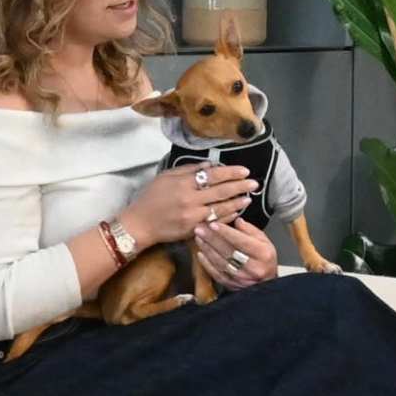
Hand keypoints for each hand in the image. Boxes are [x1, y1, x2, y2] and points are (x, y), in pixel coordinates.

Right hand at [120, 163, 254, 251]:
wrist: (140, 223)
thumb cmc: (151, 197)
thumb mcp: (166, 176)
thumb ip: (188, 170)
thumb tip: (210, 165)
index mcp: (183, 183)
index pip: (213, 175)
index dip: (231, 172)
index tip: (244, 170)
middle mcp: (190, 199)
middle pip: (221, 191)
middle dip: (240, 186)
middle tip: (255, 183)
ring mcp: (193, 216)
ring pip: (221, 208)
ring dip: (238, 202)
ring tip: (249, 197)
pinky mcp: (193, 230)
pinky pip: (215, 222)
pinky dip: (228, 216)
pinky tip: (237, 211)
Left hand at [195, 215, 279, 289]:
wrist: (266, 283)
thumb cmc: (265, 260)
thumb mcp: (265, 241)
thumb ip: (250, 230)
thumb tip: (237, 220)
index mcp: (262, 254)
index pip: (241, 241)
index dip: (226, 232)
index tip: (213, 224)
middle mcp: (252, 267)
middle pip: (229, 251)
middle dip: (212, 238)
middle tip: (200, 228)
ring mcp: (241, 278)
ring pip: (221, 262)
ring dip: (207, 249)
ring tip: (198, 237)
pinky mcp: (232, 285)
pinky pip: (217, 274)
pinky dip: (207, 263)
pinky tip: (200, 253)